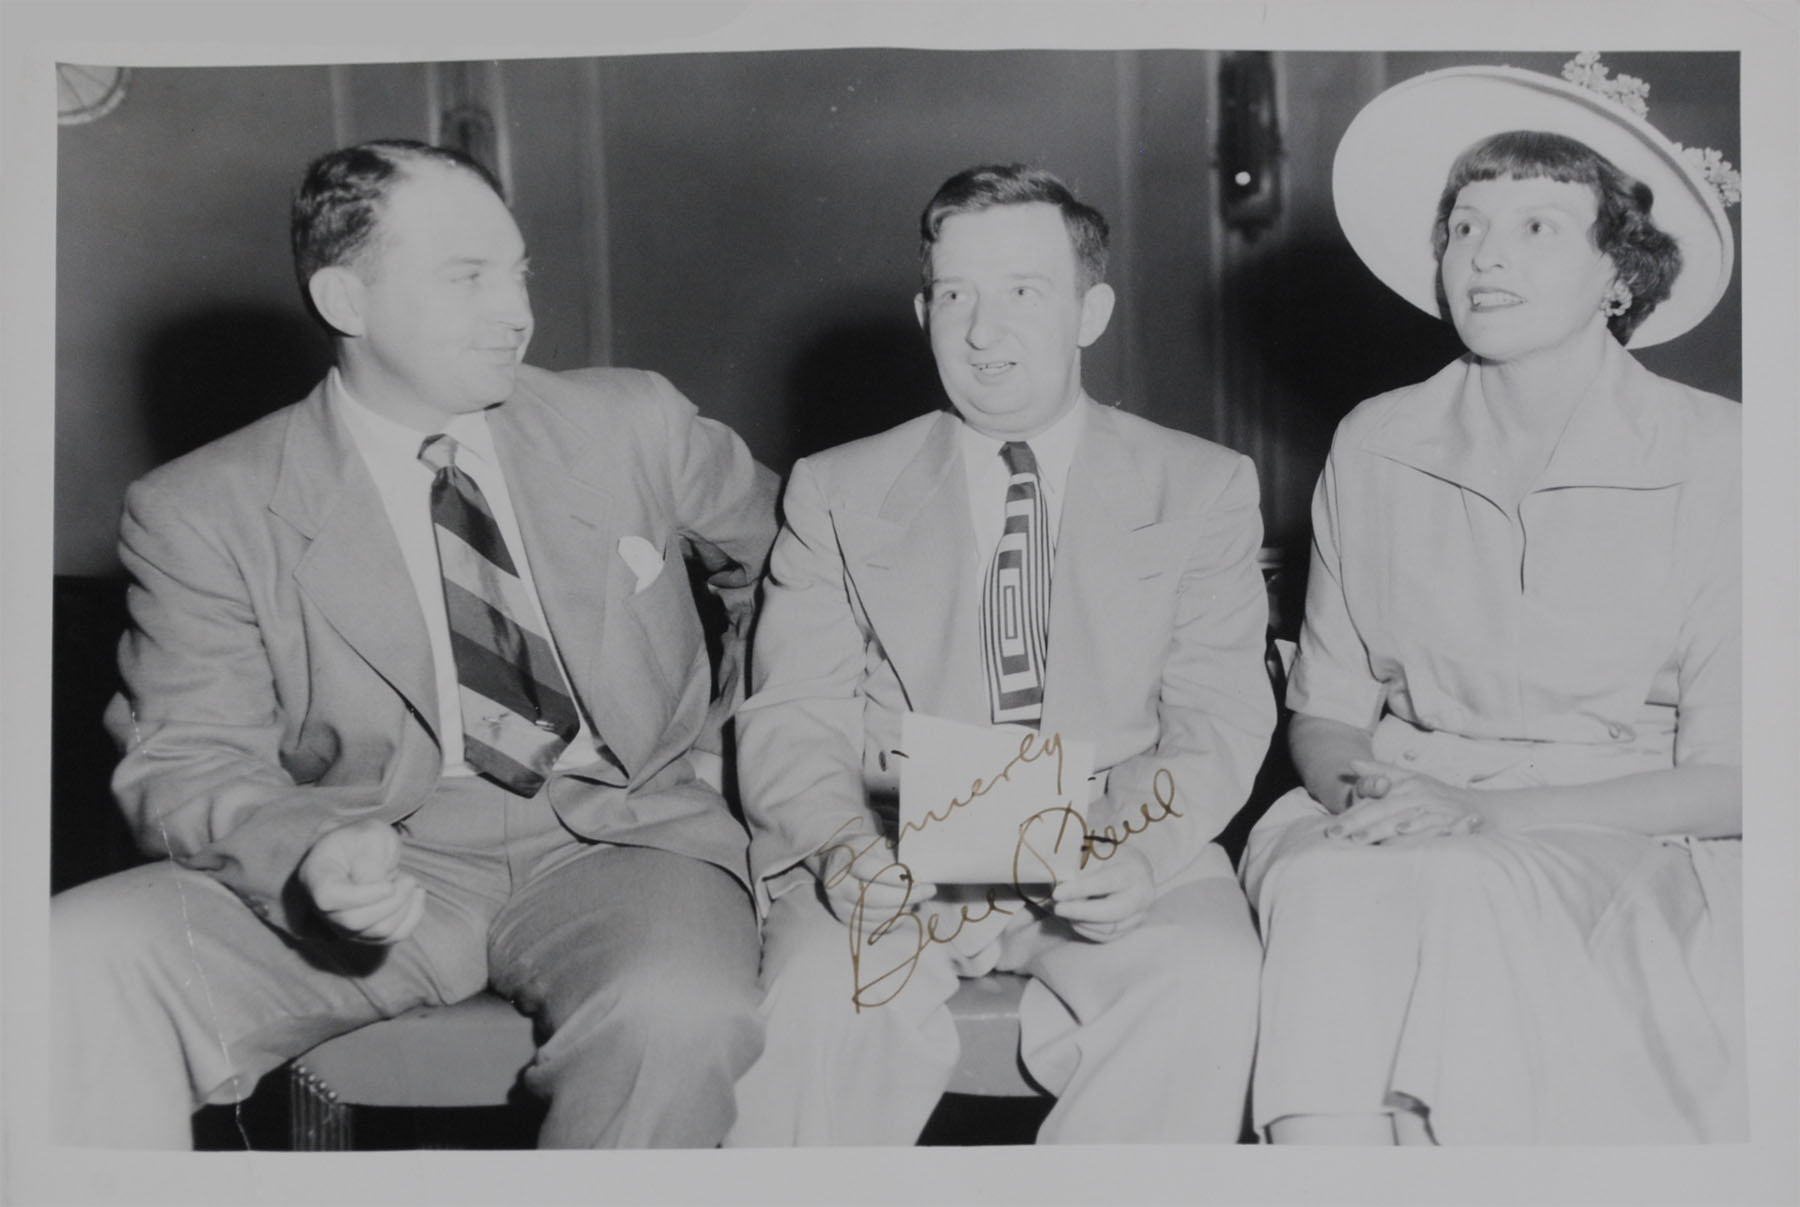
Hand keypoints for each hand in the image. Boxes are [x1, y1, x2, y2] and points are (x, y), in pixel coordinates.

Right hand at [297, 819, 426, 943]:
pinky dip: (412, 918)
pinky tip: (416, 896)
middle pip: (354, 922)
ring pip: (377, 933)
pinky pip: (392, 938)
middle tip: (409, 880)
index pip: (329, 899)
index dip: (362, 896)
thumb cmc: (362, 839)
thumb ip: (369, 861)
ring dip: (404, 908)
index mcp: (316, 876)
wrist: (361, 850)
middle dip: (392, 902)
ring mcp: (342, 924)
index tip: (388, 885)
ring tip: (410, 883)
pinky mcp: (364, 933)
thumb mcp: (368, 836)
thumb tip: (378, 891)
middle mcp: (323, 908)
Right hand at [812, 830, 934, 924]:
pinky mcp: (845, 920)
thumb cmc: (862, 849)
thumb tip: (922, 871)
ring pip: (876, 915)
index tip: (919, 877)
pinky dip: (894, 921)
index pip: (868, 870)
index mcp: (843, 860)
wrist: (835, 860)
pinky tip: (905, 909)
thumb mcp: (875, 843)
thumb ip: (894, 856)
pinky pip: (874, 927)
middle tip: (929, 890)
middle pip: (874, 897)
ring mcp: (839, 906)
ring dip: (903, 908)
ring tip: (918, 898)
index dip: (895, 876)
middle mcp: (836, 885)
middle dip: (906, 895)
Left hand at [1050, 846, 1156, 941]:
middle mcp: (1141, 897)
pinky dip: (1085, 930)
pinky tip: (1071, 920)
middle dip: (1080, 912)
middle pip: (1111, 912)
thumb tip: (1061, 886)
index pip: (1106, 882)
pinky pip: (1105, 936)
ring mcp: (1138, 916)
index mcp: (1133, 872)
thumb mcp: (1098, 854)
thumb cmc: (1112, 859)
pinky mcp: (1130, 929)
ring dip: (1080, 922)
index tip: (1057, 893)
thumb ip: (1082, 870)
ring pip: (1107, 928)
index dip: (1080, 889)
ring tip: (1062, 911)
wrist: (1135, 869)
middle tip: (1057, 908)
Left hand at [1326, 759, 1486, 844]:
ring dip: (1380, 828)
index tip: (1330, 827)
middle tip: (1335, 834)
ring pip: (1400, 818)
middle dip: (1357, 823)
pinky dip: (1416, 825)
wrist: (1478, 808)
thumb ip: (1380, 772)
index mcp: (1402, 786)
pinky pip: (1429, 822)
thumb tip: (1352, 763)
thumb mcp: (1409, 779)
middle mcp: (1414, 795)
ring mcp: (1431, 807)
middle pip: (1380, 810)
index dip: (1350, 814)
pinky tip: (1401, 831)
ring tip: (1358, 838)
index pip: (1371, 802)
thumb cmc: (1436, 794)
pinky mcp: (1448, 818)